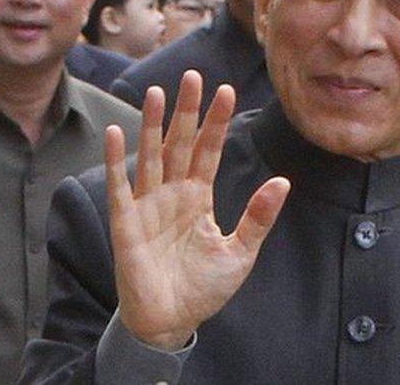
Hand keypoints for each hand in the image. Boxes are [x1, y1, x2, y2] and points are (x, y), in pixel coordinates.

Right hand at [105, 71, 289, 350]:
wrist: (171, 322)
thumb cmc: (203, 287)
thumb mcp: (239, 252)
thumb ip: (257, 216)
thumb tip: (282, 181)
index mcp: (198, 197)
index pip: (209, 150)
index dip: (216, 122)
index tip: (227, 90)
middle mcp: (172, 194)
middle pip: (180, 143)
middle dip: (187, 111)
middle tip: (194, 76)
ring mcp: (147, 205)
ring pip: (151, 155)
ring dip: (152, 124)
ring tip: (157, 91)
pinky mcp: (126, 223)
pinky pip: (121, 186)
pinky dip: (117, 160)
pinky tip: (116, 132)